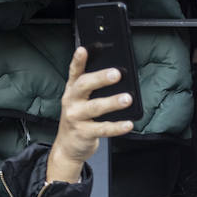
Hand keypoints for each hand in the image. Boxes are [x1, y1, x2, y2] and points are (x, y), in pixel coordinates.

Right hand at [45, 47, 136, 183]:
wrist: (68, 147)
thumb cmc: (79, 120)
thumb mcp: (80, 101)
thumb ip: (93, 89)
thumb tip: (116, 75)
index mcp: (72, 91)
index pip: (74, 72)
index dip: (78, 60)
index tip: (84, 49)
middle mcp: (72, 102)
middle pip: (84, 86)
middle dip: (100, 78)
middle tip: (117, 73)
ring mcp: (76, 118)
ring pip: (95, 107)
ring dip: (112, 102)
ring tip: (127, 98)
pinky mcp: (84, 133)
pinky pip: (103, 129)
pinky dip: (117, 127)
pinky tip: (128, 124)